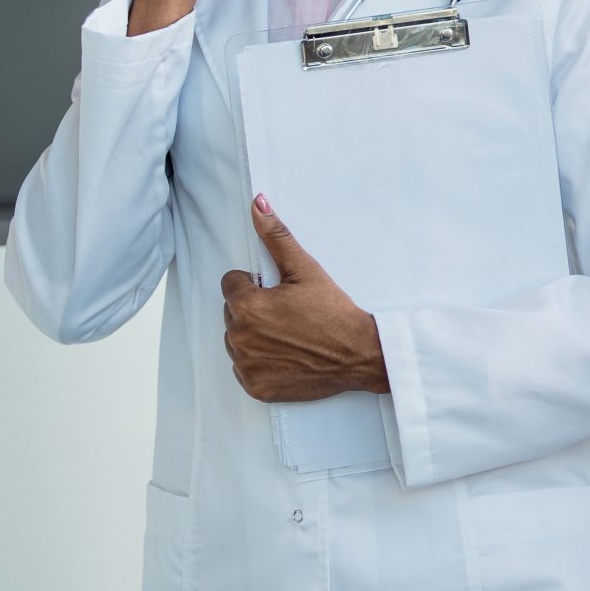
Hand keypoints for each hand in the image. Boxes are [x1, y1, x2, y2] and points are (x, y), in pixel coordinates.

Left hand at [222, 196, 387, 401]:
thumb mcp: (307, 270)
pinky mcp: (255, 386)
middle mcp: (239, 336)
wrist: (358, 354)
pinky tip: (287, 356)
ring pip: (237, 340)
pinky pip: (245, 368)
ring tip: (289, 335)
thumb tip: (257, 204)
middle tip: (289, 314)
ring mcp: (245, 365)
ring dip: (255, 336)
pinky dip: (261, 362)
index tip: (280, 292)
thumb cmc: (334, 311)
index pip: (231, 284)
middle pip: (232, 313)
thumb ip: (277, 237)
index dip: (255, 284)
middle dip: (254, 310)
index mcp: (247, 305)